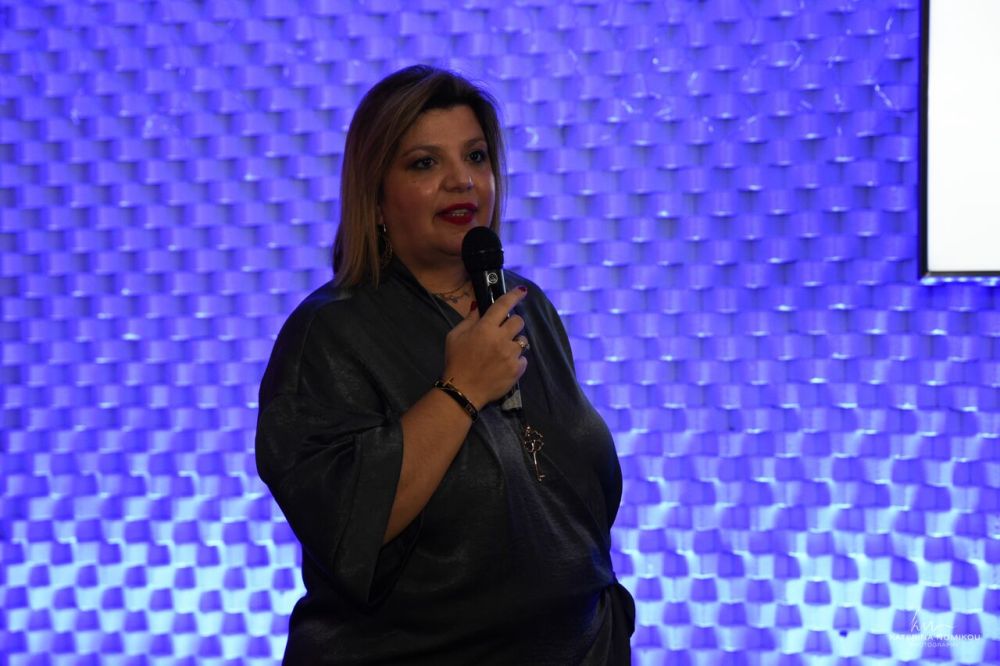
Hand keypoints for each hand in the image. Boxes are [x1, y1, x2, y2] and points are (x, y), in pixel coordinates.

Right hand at [442, 286, 528, 408]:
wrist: (462, 391)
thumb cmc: (456, 361)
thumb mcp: (455, 336)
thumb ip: (470, 319)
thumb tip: (479, 306)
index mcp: (485, 328)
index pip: (503, 305)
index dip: (514, 295)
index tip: (523, 291)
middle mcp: (501, 339)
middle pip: (518, 321)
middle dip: (512, 324)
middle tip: (503, 332)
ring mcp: (511, 355)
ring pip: (523, 340)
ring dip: (515, 343)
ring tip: (503, 352)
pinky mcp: (517, 369)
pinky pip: (523, 359)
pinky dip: (516, 360)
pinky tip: (504, 365)